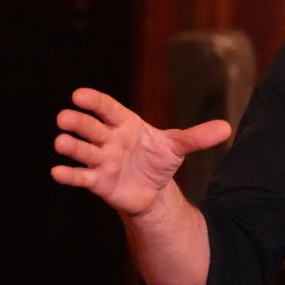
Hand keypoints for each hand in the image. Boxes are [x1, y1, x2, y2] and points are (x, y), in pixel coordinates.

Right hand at [51, 87, 231, 215]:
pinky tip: (57, 172)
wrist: (152, 188)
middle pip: (91, 127)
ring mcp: (101, 160)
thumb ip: (197, 137)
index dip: (94, 102)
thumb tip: (227, 128)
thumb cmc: (158, 160)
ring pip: (83, 151)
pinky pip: (81, 177)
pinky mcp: (97, 182)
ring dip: (71, 147)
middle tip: (64, 117)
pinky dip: (69, 175)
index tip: (79, 95)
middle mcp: (109, 139)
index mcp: (125, 124)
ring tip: (61, 142)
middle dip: (78, 123)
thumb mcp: (178, 147)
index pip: (107, 108)